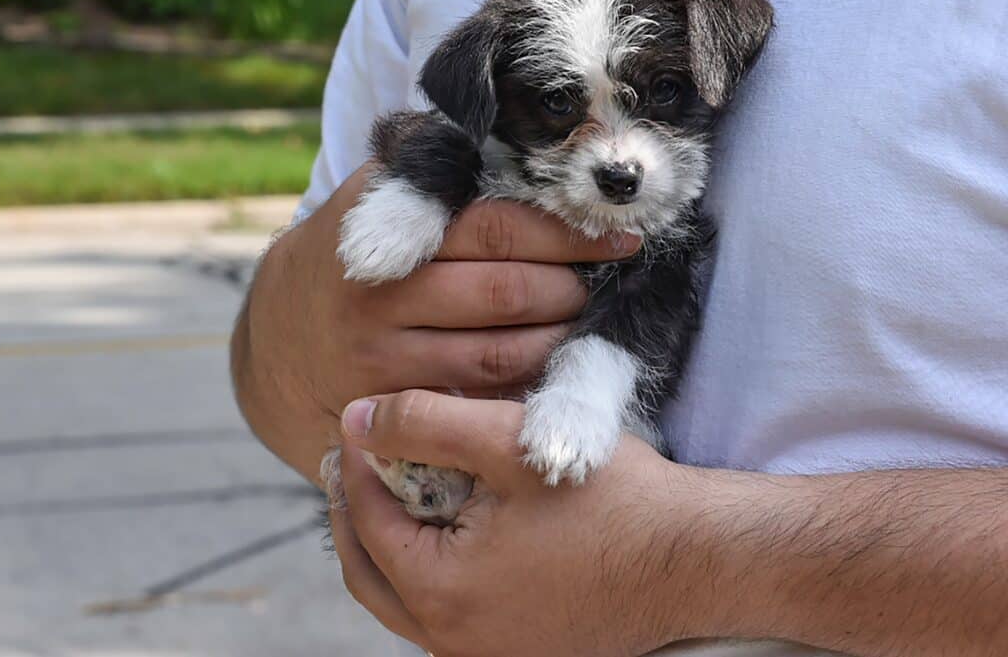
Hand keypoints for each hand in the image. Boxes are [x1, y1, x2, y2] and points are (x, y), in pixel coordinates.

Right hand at [232, 164, 639, 483]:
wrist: (277, 338)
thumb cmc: (347, 255)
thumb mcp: (370, 199)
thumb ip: (430, 168)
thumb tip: (508, 128)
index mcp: (388, 229)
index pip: (496, 229)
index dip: (564, 234)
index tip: (613, 234)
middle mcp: (382, 294)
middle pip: (507, 293)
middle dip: (572, 286)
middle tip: (605, 279)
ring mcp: (384, 357)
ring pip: (502, 353)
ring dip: (559, 336)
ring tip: (585, 319)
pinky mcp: (391, 407)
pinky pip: (477, 401)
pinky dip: (524, 384)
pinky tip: (549, 365)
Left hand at [331, 390, 714, 656]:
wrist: (697, 557)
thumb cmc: (611, 498)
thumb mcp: (507, 443)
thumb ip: (425, 424)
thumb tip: (358, 419)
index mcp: (441, 595)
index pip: (368, 523)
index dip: (355, 467)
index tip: (357, 424)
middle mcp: (454, 642)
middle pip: (373, 573)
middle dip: (359, 512)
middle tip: (358, 463)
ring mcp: (487, 654)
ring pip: (407, 596)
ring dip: (394, 540)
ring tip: (401, 486)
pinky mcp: (518, 650)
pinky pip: (450, 609)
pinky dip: (434, 564)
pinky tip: (455, 522)